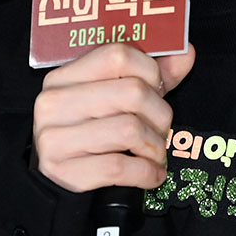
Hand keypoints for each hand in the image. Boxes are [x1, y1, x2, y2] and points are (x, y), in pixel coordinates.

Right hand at [33, 43, 195, 192]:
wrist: (51, 182)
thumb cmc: (86, 132)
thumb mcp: (111, 98)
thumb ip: (148, 75)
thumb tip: (185, 52)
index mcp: (64, 76)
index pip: (117, 55)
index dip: (150, 70)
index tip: (158, 88)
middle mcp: (54, 103)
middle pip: (132, 92)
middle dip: (160, 114)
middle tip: (160, 127)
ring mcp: (55, 138)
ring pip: (129, 130)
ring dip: (154, 146)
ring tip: (154, 152)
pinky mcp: (65, 172)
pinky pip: (120, 168)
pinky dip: (147, 172)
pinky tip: (151, 173)